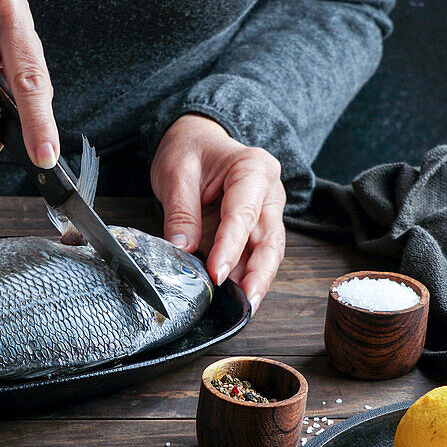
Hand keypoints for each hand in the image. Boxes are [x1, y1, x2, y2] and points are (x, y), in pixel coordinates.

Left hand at [150, 114, 285, 310]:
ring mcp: (266, 211)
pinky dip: (245, 276)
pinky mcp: (255, 228)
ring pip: (268, 252)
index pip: (244, 214)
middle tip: (246, 302)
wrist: (196, 139)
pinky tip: (235, 296)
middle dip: (259, 274)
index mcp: (253, 168)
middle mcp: (268, 192)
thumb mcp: (176, 172)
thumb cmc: (190, 150)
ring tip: (242, 307)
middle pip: (270, 239)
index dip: (230, 247)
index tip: (216, 273)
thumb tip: (182, 249)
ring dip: (255, 280)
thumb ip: (181, 212)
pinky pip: (254, 255)